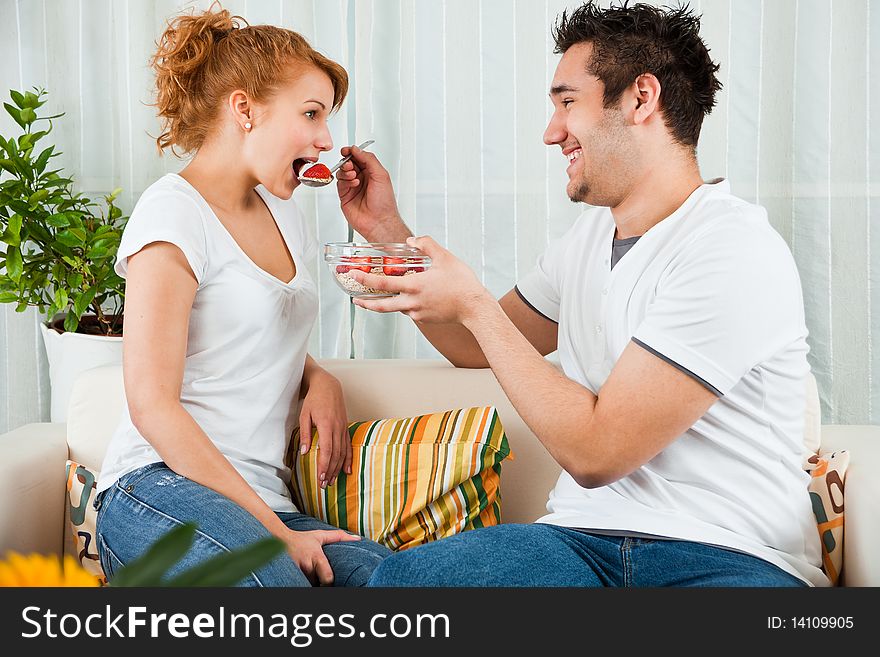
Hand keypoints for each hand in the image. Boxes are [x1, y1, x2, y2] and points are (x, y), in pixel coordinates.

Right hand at [283, 528, 360, 585]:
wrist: (278, 539)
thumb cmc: (302, 539)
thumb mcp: (320, 535)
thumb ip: (339, 537)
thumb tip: (357, 538)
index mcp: (316, 557)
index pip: (327, 578)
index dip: (330, 583)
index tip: (330, 582)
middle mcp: (306, 566)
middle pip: (318, 584)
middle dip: (320, 583)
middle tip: (323, 582)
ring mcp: (297, 573)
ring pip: (308, 585)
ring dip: (311, 583)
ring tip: (313, 578)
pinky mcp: (289, 577)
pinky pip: (298, 584)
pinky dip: (302, 583)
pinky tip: (304, 580)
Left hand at [298, 370, 350, 487]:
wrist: (328, 386)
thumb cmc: (314, 400)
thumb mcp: (304, 415)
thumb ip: (305, 434)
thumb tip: (304, 452)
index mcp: (326, 425)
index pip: (327, 450)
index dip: (324, 465)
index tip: (320, 477)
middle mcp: (337, 428)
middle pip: (336, 454)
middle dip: (330, 471)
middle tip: (324, 485)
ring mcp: (343, 428)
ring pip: (342, 452)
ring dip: (337, 468)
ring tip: (332, 481)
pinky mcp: (345, 428)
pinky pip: (348, 446)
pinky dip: (348, 459)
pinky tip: (347, 470)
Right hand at [335, 145, 410, 241]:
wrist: (378, 221)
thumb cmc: (384, 203)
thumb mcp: (381, 175)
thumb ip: (369, 159)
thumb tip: (356, 149)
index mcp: (372, 172)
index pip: (359, 157)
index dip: (352, 152)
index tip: (347, 150)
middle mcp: (362, 179)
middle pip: (349, 163)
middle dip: (347, 161)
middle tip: (349, 163)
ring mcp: (353, 187)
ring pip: (342, 172)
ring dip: (346, 171)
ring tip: (353, 176)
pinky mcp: (345, 196)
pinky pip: (340, 183)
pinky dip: (345, 181)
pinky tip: (353, 184)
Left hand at [348, 236, 493, 324]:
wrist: (474, 308)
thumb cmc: (462, 283)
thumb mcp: (444, 257)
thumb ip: (426, 245)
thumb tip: (412, 240)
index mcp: (413, 286)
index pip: (382, 283)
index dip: (364, 279)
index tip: (353, 274)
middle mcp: (411, 302)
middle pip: (381, 305)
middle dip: (366, 303)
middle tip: (356, 300)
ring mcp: (417, 313)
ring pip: (396, 308)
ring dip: (386, 303)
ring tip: (380, 299)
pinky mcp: (425, 319)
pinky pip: (410, 312)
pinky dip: (405, 305)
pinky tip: (411, 298)